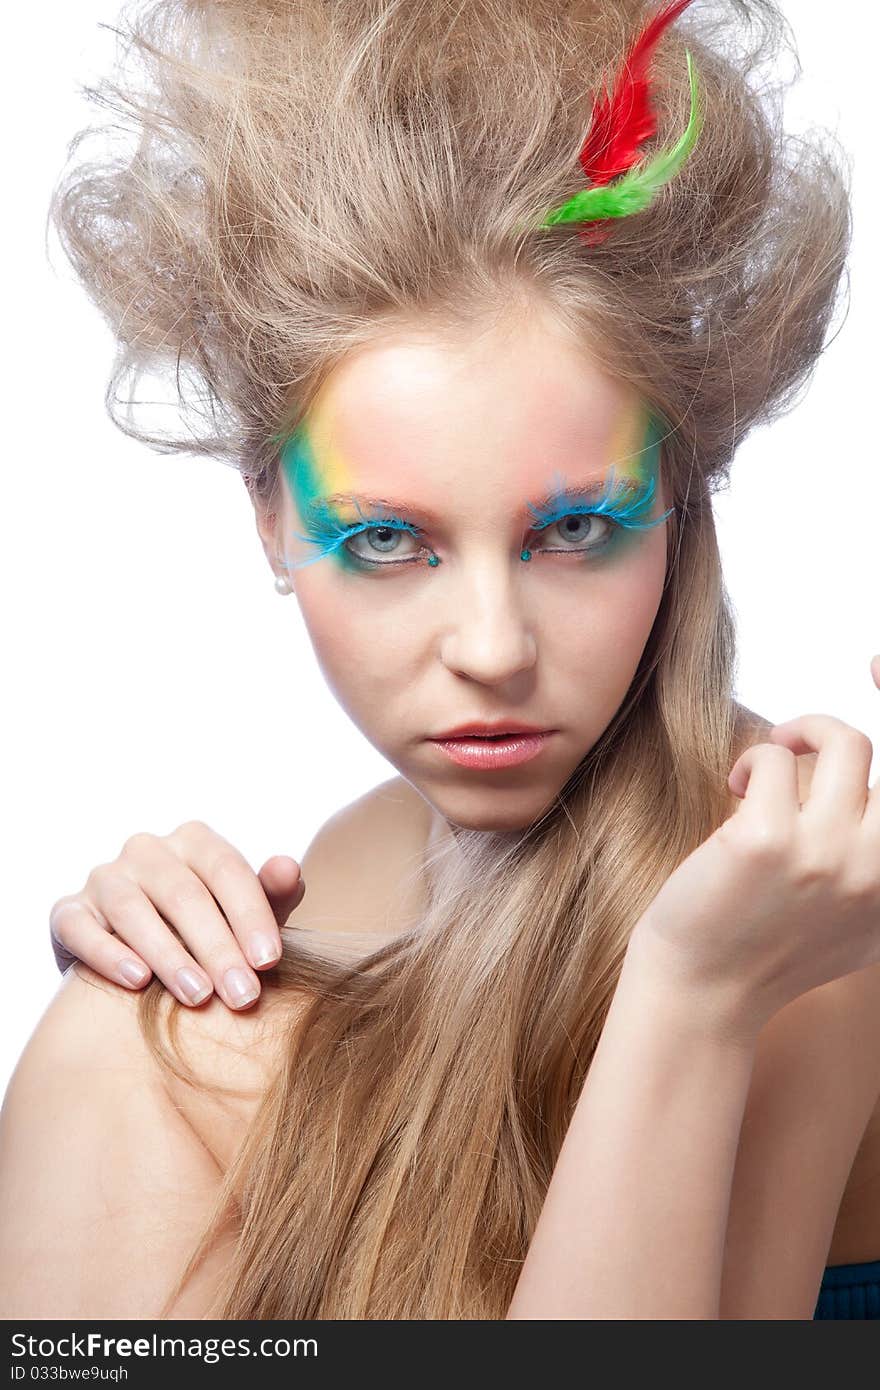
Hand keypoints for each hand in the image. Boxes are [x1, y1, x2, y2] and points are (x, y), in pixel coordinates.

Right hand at [48, 821, 305, 1009]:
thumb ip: (271, 894)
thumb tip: (289, 868)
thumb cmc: (209, 931)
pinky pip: (81, 928)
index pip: (226, 869)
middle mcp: (146, 850)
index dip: (251, 915)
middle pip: (183, 894)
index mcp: (194, 841)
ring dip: (168, 955)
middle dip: (217, 947)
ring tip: (198, 996)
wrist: (142, 960)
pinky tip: (137, 982)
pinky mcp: (69, 912)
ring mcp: (104, 878)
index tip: (270, 962)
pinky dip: (108, 954)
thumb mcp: (243, 916)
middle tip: (242, 996)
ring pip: (132, 909)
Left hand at [630, 656, 879, 1038]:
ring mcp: (824, 852)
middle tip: (795, 740)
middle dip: (831, 730)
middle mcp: (876, 867)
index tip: (876, 675)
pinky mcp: (764, 839)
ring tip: (759, 771)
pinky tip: (733, 793)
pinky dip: (751, 764)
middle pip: (877, 753)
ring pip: (839, 742)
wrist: (705, 991)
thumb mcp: (860, 925)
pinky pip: (770, 760)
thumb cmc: (773, 952)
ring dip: (794, 737)